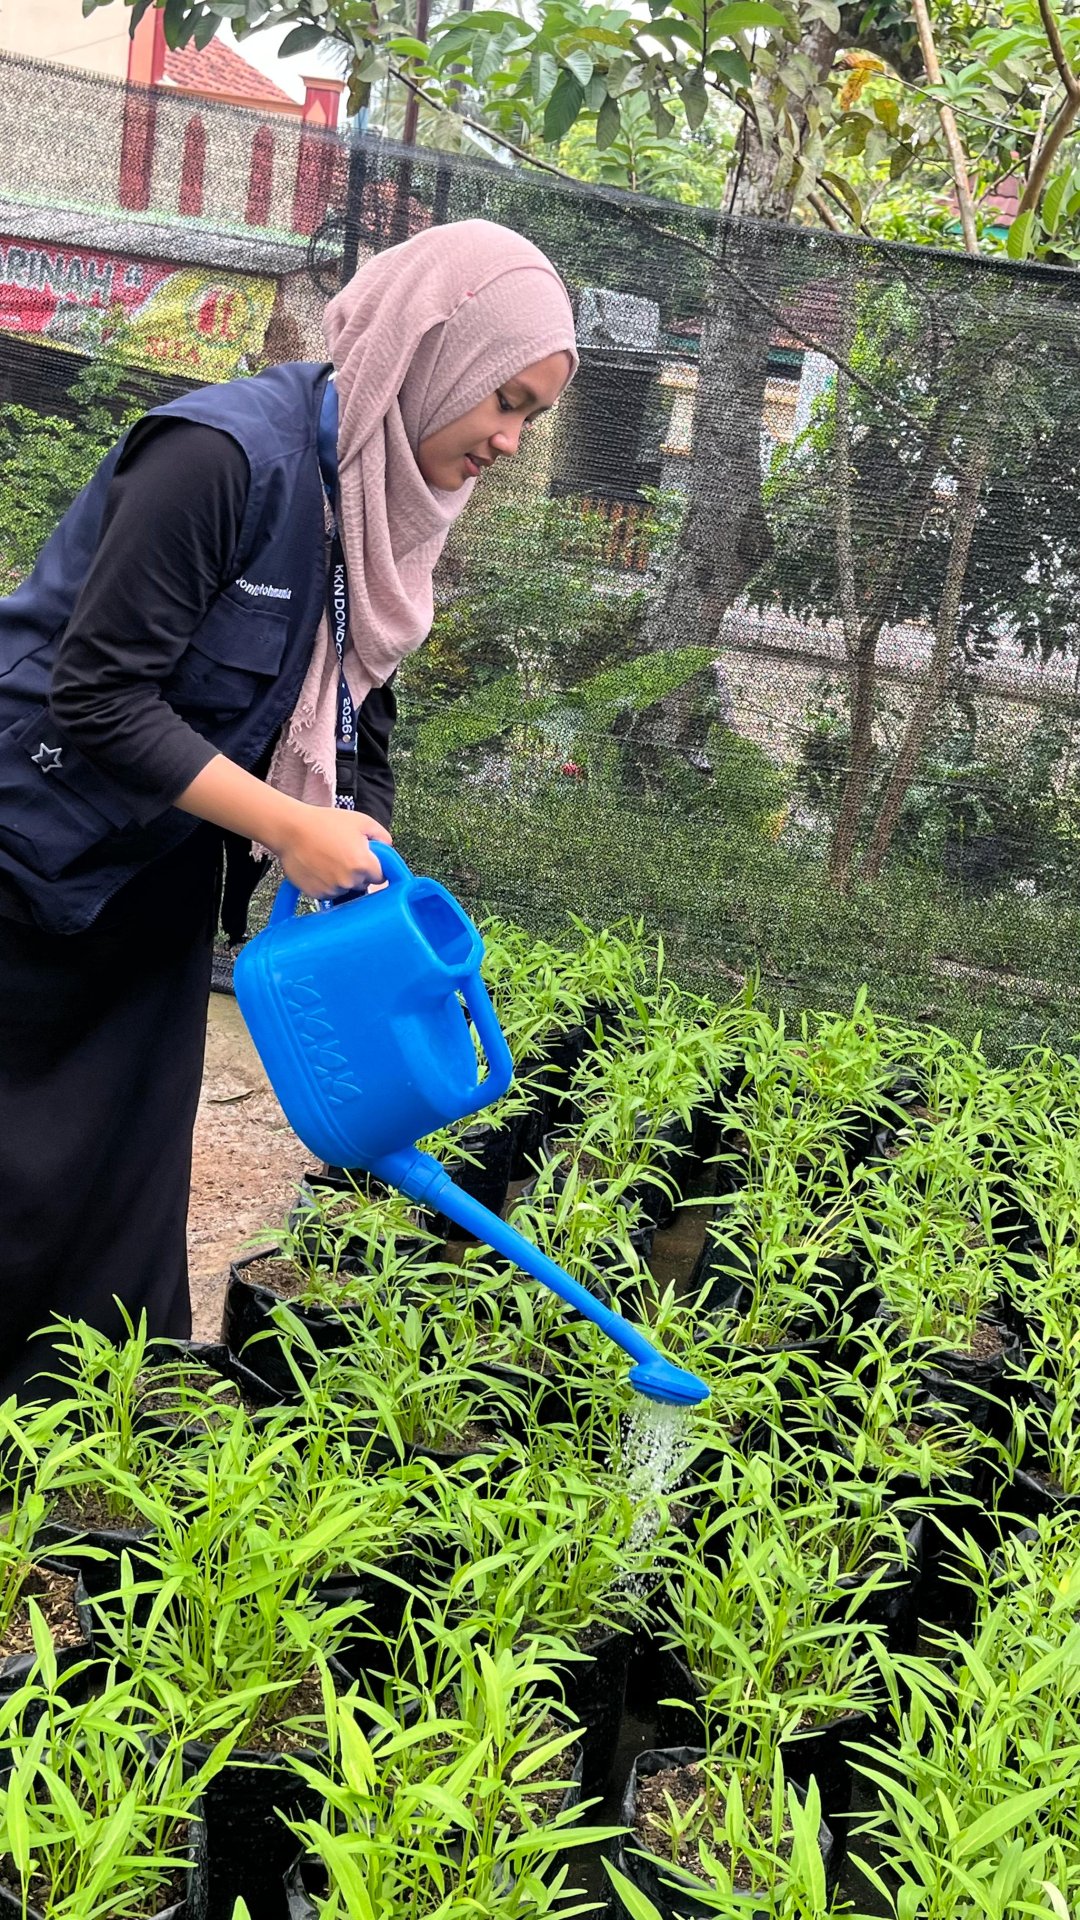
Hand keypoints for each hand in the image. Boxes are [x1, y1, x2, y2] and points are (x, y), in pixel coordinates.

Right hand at [276, 806, 391, 898]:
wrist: (290, 830)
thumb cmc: (324, 823)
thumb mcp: (360, 821)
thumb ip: (381, 836)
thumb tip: (388, 848)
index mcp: (363, 864)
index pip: (381, 877)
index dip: (374, 867)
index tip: (367, 860)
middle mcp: (349, 881)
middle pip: (363, 884)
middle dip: (358, 872)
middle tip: (343, 854)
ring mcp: (332, 889)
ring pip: (345, 889)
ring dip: (341, 879)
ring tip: (328, 859)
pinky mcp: (317, 894)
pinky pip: (329, 892)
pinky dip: (326, 883)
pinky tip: (319, 867)